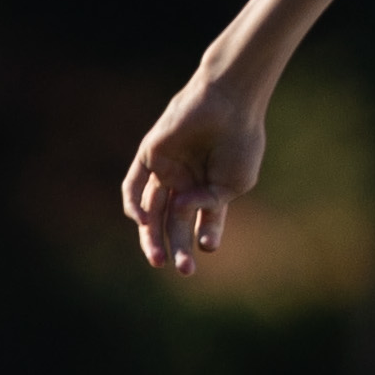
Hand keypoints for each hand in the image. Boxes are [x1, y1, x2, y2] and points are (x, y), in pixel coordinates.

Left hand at [120, 73, 268, 274]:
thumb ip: (210, 204)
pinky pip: (134, 185)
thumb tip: (181, 211)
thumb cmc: (240, 143)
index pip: (203, 221)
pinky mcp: (149, 156)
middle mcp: (186, 181)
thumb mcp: (235, 183)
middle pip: (175, 222)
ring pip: (153, 210)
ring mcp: (166, 169)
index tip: (208, 247)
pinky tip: (144, 221)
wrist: (228, 104)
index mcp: (211, 188)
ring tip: (158, 260)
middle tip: (184, 270)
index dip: (207, 235)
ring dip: (153, 237)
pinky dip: (135, 204)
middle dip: (178, 246)